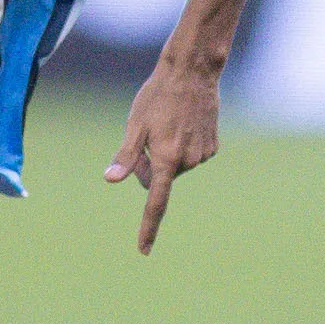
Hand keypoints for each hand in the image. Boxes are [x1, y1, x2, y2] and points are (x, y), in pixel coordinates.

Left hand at [105, 51, 222, 253]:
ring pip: (175, 166)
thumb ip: (126, 156)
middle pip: (160, 179)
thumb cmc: (158, 96)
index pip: (155, 203)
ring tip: (168, 123)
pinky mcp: (213, 146)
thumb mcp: (135, 125)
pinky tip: (183, 123)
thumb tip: (111, 180)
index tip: (144, 250)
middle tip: (146, 136)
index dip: (148, 228)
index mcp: (166, 160)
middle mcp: (188, 162)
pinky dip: (182, 145)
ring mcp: (203, 155)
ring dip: (166, 153)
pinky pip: (190, 156)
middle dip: (149, 166)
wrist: (193, 73)